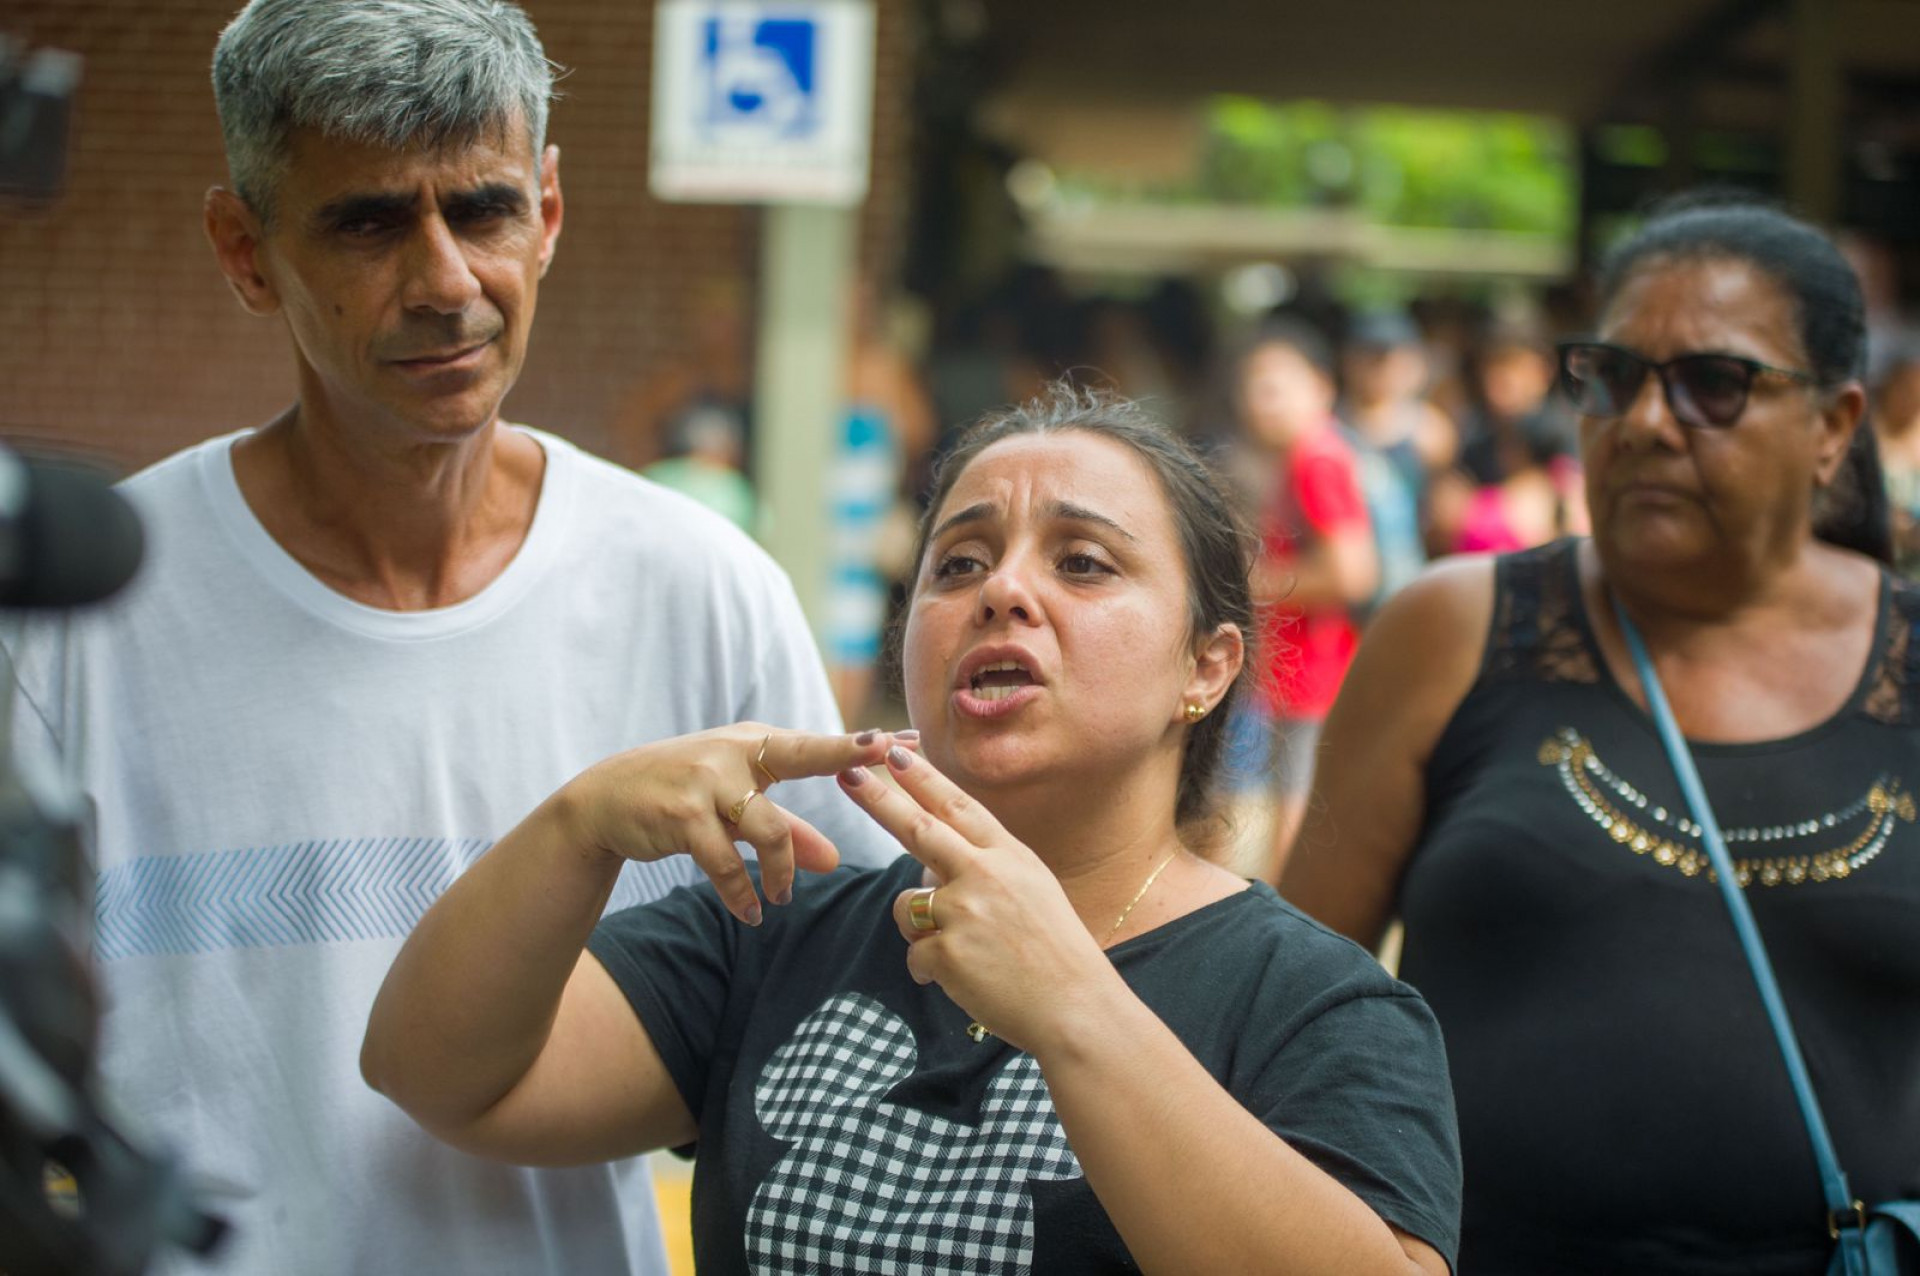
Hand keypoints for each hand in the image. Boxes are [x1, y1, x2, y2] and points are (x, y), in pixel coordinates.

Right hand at [563, 725, 896, 924]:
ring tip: (778, 900)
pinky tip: (750, 912)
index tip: (904, 739)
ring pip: (767, 829)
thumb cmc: (682, 798)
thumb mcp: (736, 810)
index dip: (860, 744)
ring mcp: (707, 779)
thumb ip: (786, 830)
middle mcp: (734, 752)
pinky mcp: (682, 814)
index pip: (816, 744)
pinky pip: (724, 860)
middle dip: (845, 753)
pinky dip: (740, 890)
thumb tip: (833, 861)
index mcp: (754, 744)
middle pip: (802, 754)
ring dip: (780, 872)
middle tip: (882, 757)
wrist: (605, 801)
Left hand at [836, 745, 1124, 1054]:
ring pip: (908, 905)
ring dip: (920, 927)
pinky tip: (969, 981)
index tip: (896, 752)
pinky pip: (916, 956)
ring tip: (964, 952)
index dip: (924, 778)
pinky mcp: (946, 953)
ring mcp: (963, 912)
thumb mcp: (1033, 891)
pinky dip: (933, 972)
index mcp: (1010, 856)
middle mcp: (984, 874)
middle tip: (846, 772)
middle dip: (877, 798)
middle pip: (918, 828)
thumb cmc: (1056, 953)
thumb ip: (984, 870)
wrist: (1076, 1007)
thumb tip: (930, 866)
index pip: (958, 806)